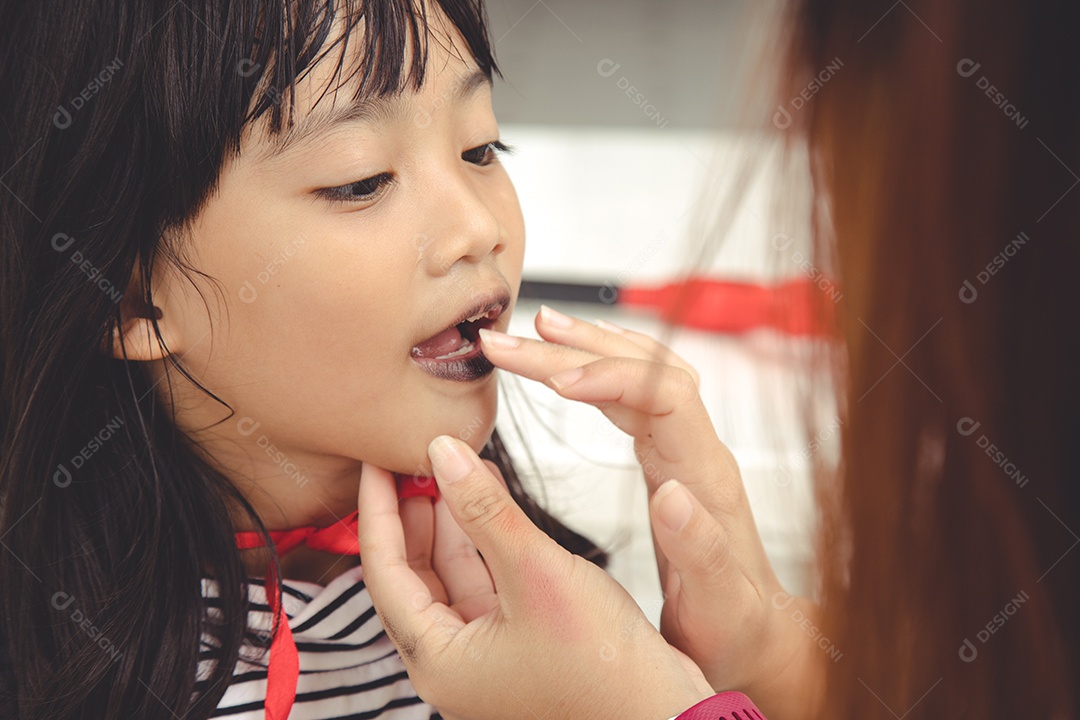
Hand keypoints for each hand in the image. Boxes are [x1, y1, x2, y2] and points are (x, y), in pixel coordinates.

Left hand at [356, 436, 711, 719]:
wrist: (667, 717)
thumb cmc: (603, 668)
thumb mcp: (535, 572)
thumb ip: (482, 509)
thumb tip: (441, 453)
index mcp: (438, 661)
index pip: (385, 573)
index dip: (378, 510)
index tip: (374, 463)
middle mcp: (455, 665)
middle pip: (414, 577)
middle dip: (414, 515)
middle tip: (411, 460)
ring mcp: (489, 660)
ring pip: (454, 578)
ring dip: (454, 524)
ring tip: (453, 469)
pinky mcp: (523, 649)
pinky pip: (488, 587)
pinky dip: (487, 544)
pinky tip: (492, 504)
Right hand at [477, 307, 820, 715]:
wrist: (757, 634)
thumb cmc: (734, 627)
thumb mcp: (719, 606)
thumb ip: (701, 552)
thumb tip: (672, 494)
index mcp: (706, 477)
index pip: (665, 395)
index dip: (612, 377)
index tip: (557, 381)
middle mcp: (697, 451)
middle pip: (642, 371)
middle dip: (574, 350)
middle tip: (510, 343)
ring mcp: (683, 449)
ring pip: (638, 373)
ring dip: (587, 347)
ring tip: (537, 330)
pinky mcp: (667, 457)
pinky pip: (634, 394)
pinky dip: (600, 368)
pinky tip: (575, 361)